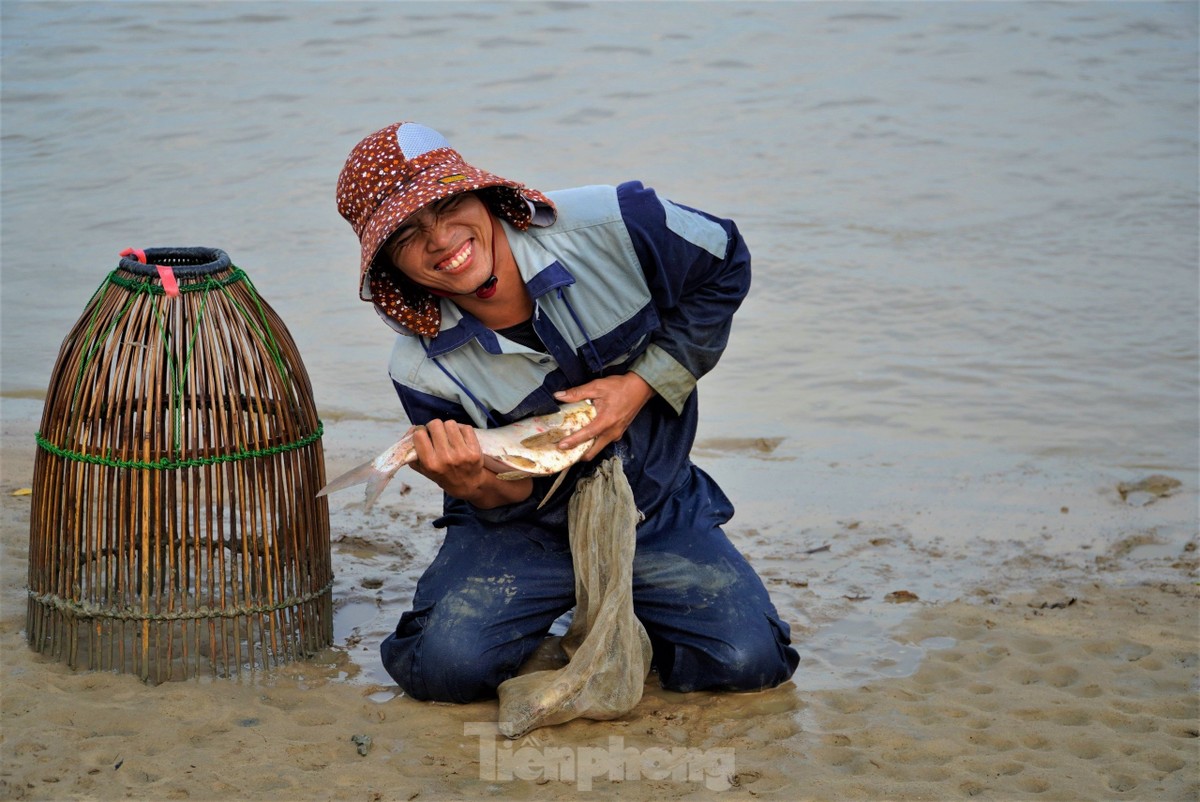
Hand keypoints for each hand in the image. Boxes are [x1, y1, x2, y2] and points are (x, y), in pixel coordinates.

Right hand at [408, 419, 531, 506]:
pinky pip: (466, 428)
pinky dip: (461, 430)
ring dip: (448, 427)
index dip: (420, 431)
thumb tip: (412, 428)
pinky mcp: (475, 450)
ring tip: (449, 436)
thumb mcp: (423, 469)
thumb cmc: (443, 475)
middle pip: (435, 425)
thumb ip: (412, 451)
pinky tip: (460, 438)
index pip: (419, 435)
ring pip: (450, 424)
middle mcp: (446, 458)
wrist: (468, 485)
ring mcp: (462, 454)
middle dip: (434, 427)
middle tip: (437, 434)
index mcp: (430, 464)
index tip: (424, 435)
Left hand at [554, 373, 654, 460]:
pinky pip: (604, 443)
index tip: (561, 446)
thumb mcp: (597, 386)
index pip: (586, 435)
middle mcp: (612, 432)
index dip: (573, 442)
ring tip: (572, 444)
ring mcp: (616, 434)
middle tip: (564, 450)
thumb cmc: (620, 387)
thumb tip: (558, 396)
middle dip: (577, 454)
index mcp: (606, 421)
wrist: (640, 387)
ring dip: (585, 449)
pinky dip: (593, 443)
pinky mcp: (619, 433)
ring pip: (598, 448)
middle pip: (592, 452)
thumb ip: (577, 393)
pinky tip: (586, 436)